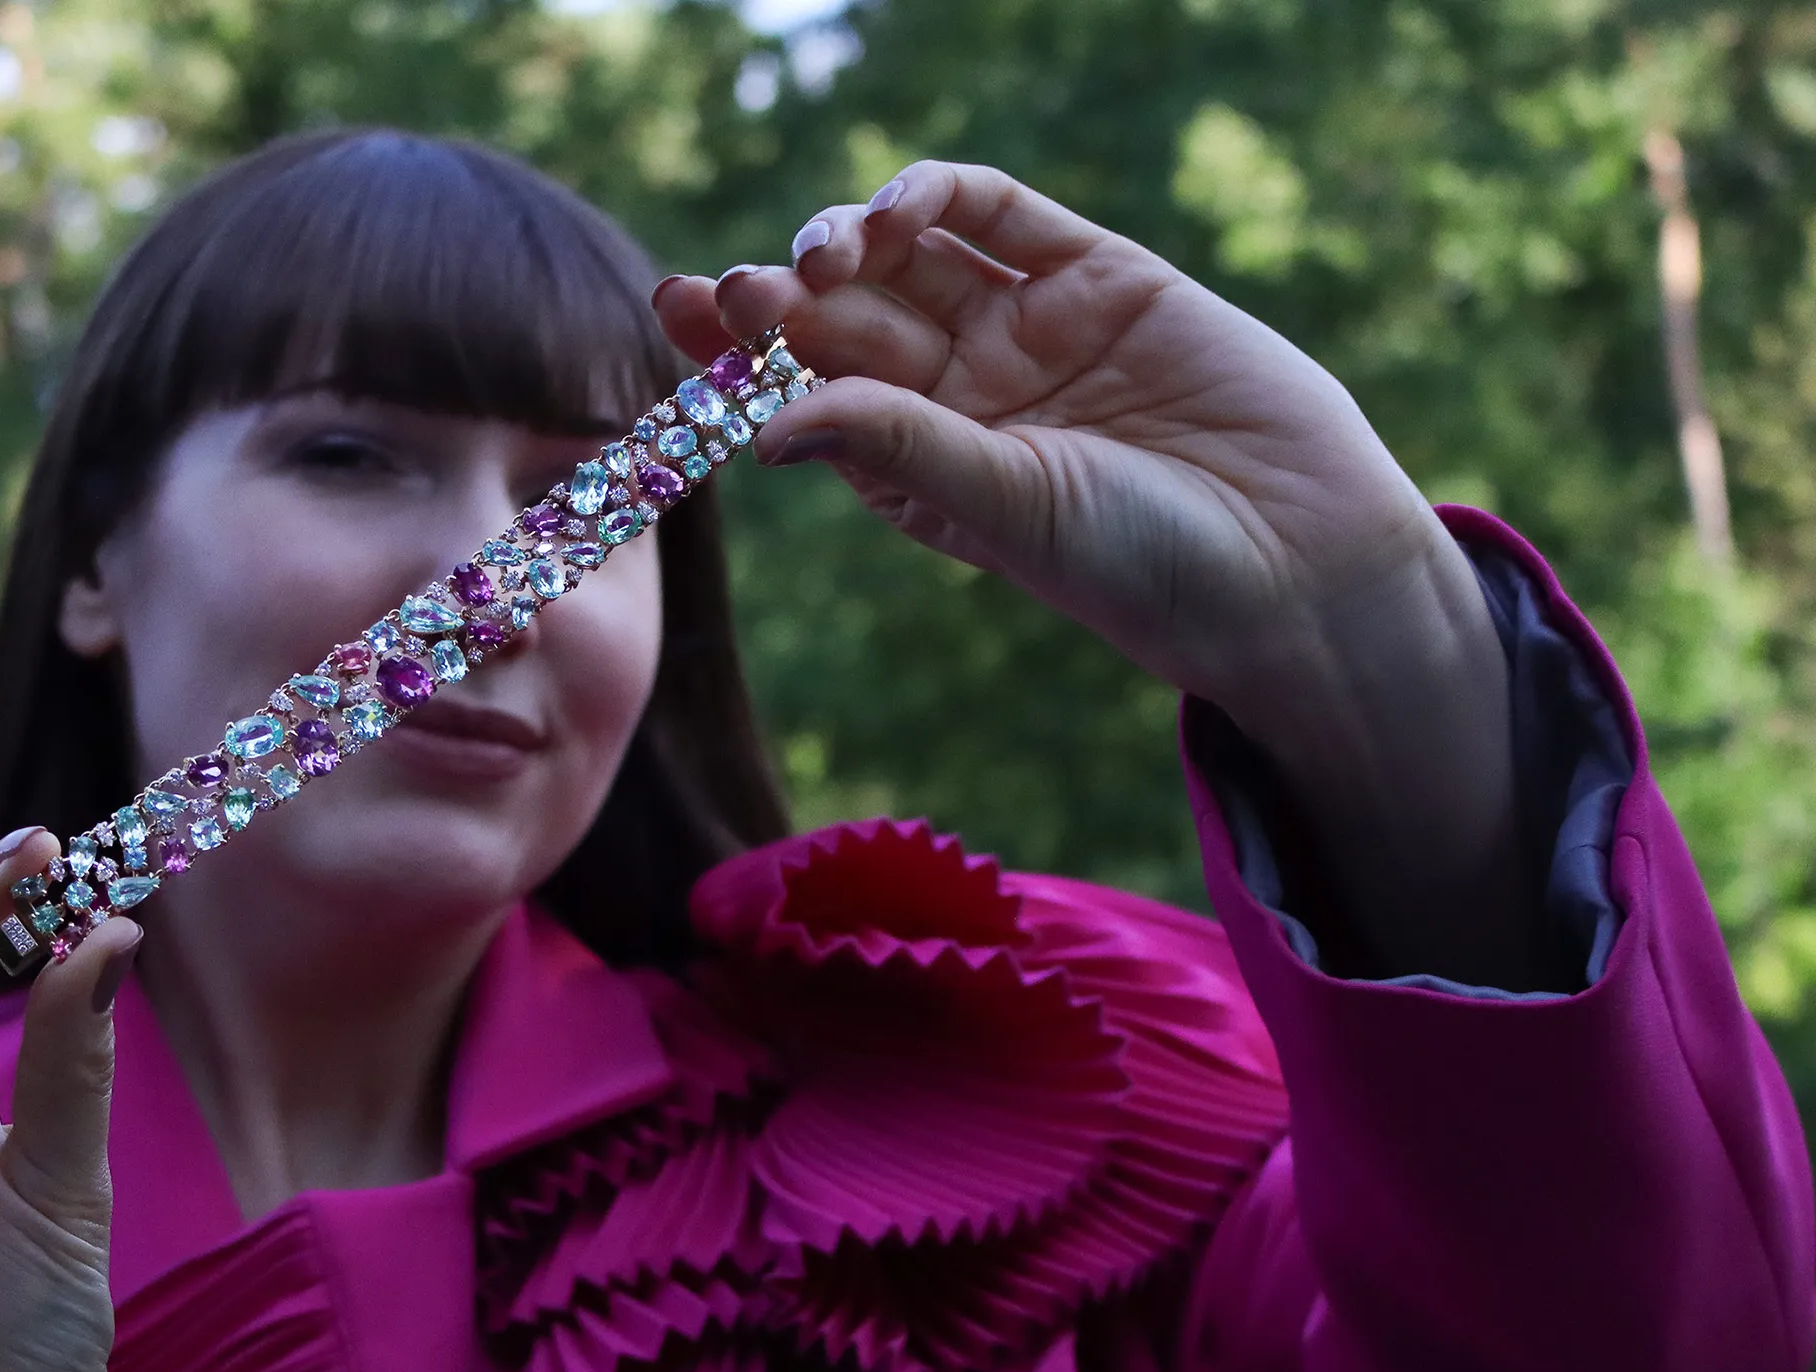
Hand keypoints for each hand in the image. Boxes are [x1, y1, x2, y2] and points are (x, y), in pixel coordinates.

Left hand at [657, 160, 1539, 985]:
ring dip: (851, 240)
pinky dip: (942, 195)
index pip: (801, 392)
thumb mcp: (1005, 509)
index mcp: (916, 472)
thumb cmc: (1146, 569)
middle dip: (781, 295)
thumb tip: (766, 418)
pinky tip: (897, 207)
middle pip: (842, 318)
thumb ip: (898, 447)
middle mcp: (962, 398)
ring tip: (822, 254)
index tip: (677, 314)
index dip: (736, 350)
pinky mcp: (1100, 276)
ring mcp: (1029, 331)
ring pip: (912, 260)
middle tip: (735, 288)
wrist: (1301, 563)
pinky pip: (1002, 215)